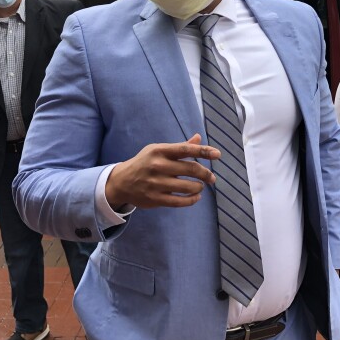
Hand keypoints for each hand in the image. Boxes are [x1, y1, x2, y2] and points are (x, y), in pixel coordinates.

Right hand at [105, 134, 220, 208]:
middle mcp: (158, 166)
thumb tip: (198, 137)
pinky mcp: (155, 198)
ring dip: (199, 187)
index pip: (186, 149)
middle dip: (206, 174)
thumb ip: (180, 147)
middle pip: (191, 169)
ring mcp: (156, 183)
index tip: (217, 154)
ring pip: (187, 187)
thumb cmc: (145, 163)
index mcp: (160, 151)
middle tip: (211, 178)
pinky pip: (179, 201)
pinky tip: (196, 197)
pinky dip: (192, 200)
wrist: (121, 182)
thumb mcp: (158, 150)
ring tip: (201, 186)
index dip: (204, 151)